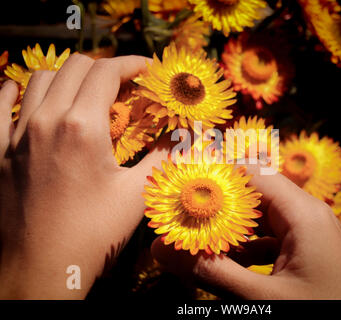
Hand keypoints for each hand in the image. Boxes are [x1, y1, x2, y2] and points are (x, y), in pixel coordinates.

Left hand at [0, 55, 167, 298]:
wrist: (41, 269)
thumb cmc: (92, 233)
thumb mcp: (137, 194)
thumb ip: (165, 157)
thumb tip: (188, 138)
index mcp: (82, 127)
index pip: (106, 72)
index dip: (131, 64)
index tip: (148, 70)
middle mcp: (45, 120)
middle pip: (75, 67)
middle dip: (105, 68)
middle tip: (124, 86)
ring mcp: (15, 134)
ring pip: (40, 79)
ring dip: (68, 77)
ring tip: (87, 93)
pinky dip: (17, 90)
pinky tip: (31, 96)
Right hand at [152, 165, 340, 298]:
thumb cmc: (320, 313)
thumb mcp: (262, 299)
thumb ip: (212, 272)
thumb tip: (161, 250)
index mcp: (303, 213)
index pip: (251, 174)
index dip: (214, 177)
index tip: (179, 188)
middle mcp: (307, 213)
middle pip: (255, 193)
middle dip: (218, 204)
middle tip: (181, 214)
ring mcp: (308, 231)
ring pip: (261, 217)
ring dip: (230, 228)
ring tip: (195, 237)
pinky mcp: (307, 249)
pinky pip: (270, 238)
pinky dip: (246, 247)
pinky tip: (226, 262)